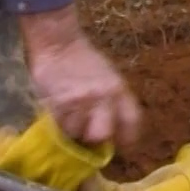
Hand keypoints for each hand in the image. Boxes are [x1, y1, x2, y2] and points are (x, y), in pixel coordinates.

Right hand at [19, 6, 142, 147]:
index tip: (121, 146)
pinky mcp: (57, 102)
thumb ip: (114, 102)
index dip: (127, 139)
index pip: (132, 123)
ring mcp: (79, 101)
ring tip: (69, 122)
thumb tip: (114, 131)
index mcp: (120, 90)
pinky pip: (59, 127)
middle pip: (102, 135)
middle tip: (88, 135)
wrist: (59, 43)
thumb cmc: (85, 61)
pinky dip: (57, 127)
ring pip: (76, 134)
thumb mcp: (110, 78)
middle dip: (95, 140)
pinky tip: (58, 117)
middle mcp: (103, 97)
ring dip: (72, 133)